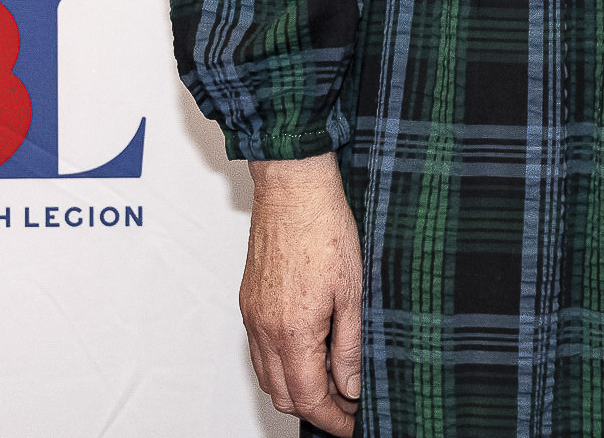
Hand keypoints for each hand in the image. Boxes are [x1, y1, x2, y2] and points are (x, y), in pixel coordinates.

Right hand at [240, 153, 363, 434]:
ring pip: (269, 376)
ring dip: (297, 388)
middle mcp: (264, 329)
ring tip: (333, 381)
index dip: (332, 419)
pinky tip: (310, 352)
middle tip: (349, 405)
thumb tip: (350, 387)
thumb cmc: (326, 228)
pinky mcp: (249, 302)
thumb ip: (350, 346)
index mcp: (292, 330)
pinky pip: (260, 351)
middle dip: (315, 409)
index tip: (352, 424)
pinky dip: (282, 364)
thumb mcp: (354, 292)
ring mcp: (252, 316)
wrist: (293, 188)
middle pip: (284, 395)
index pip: (308, 398)